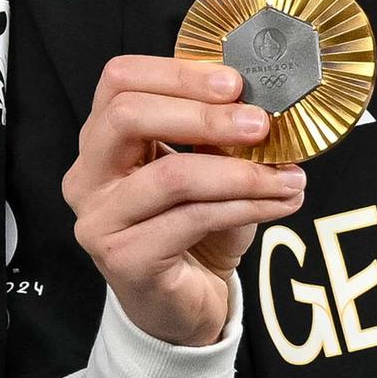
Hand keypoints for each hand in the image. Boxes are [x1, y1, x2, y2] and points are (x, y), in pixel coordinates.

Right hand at [65, 56, 306, 348]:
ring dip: (241, 172)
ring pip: (171, 176)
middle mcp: (87, 177)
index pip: (119, 81)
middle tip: (260, 124)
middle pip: (127, 116)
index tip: (235, 83)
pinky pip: (191, 220)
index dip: (176, 73)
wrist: (186, 304)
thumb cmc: (194, 230)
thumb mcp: (207, 169)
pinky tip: (280, 203)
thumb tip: (262, 105)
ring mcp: (99, 220)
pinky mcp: (124, 259)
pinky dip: (245, 207)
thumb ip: (217, 136)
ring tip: (289, 176)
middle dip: (203, 115)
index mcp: (101, 141)